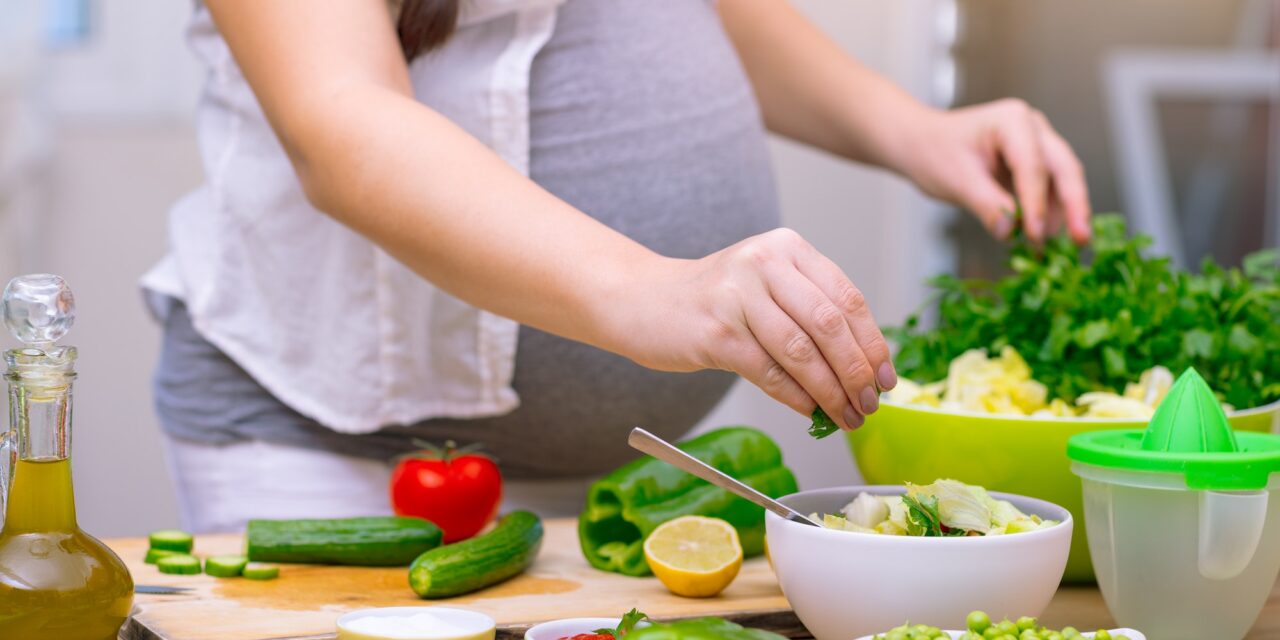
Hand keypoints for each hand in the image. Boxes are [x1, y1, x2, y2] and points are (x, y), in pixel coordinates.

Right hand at [620, 229, 896, 430]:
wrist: (643, 300)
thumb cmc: (713, 300)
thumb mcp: (767, 285)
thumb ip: (810, 312)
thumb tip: (863, 368)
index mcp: (787, 248)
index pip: (847, 298)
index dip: (873, 343)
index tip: (885, 378)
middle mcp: (765, 263)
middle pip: (829, 325)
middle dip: (856, 372)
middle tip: (869, 404)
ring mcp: (738, 295)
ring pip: (802, 352)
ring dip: (831, 391)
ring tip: (846, 416)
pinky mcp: (716, 331)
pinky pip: (770, 372)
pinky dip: (797, 397)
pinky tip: (810, 412)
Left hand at [895, 99, 1091, 244]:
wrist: (922, 144)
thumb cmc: (934, 153)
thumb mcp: (956, 180)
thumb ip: (985, 204)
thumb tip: (1010, 231)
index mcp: (1012, 121)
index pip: (1032, 165)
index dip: (1036, 202)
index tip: (1035, 235)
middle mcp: (1032, 128)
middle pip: (1063, 168)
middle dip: (1074, 205)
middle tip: (1082, 239)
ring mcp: (1037, 144)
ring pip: (1063, 180)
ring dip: (1065, 214)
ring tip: (1064, 248)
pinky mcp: (1034, 163)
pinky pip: (1050, 189)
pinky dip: (1049, 213)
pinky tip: (1045, 239)